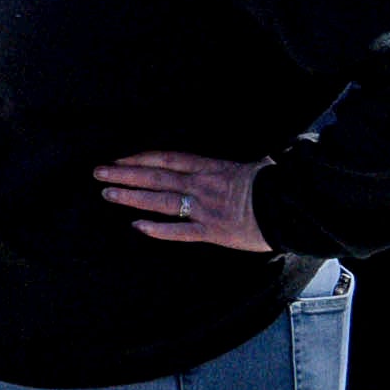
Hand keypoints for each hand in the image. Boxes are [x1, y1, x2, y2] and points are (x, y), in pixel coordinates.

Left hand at [94, 147, 273, 251]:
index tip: (120, 159)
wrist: (291, 206)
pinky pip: (179, 230)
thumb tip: (253, 162)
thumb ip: (243, 166)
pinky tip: (136, 226)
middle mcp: (201, 185)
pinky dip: (157, 229)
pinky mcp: (212, 231)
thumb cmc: (278, 186)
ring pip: (160, 200)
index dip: (141, 158)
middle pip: (155, 177)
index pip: (167, 159)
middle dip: (124, 174)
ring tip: (106, 194)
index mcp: (211, 167)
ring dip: (131, 197)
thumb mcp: (258, 166)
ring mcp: (204, 208)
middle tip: (98, 173)